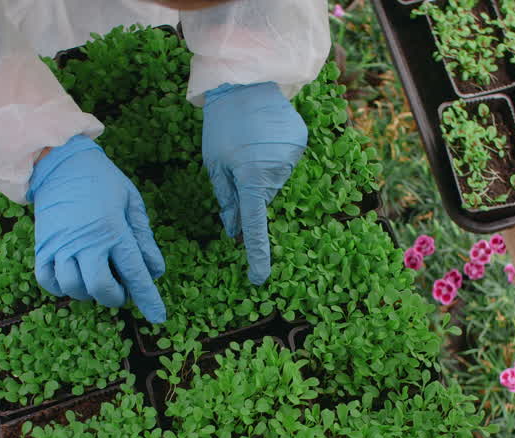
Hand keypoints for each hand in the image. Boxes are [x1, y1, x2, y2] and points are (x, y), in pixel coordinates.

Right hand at [27, 135, 166, 322]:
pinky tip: (73, 278)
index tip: (158, 317)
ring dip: (89, 293)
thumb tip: (155, 271)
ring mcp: (60, 246)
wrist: (59, 162)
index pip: (135, 274)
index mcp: (113, 230)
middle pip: (101, 289)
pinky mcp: (42, 246)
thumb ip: (144, 238)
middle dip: (115, 297)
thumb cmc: (102, 181)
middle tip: (121, 289)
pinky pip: (47, 281)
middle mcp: (86, 242)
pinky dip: (61, 287)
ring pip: (74, 288)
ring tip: (97, 280)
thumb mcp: (131, 202)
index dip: (148, 299)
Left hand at [202, 82, 307, 284]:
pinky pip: (284, 164)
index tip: (259, 278)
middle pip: (263, 200)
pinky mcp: (300, 144)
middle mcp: (276, 171)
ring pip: (274, 182)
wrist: (246, 82)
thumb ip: (226, 200)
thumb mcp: (214, 164)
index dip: (256, 254)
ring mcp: (291, 157)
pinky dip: (273, 157)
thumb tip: (234, 233)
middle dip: (250, 191)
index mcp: (250, 179)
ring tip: (250, 144)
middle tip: (236, 163)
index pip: (254, 226)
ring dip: (261, 173)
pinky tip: (264, 138)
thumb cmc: (223, 124)